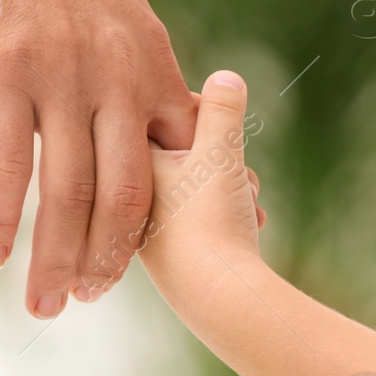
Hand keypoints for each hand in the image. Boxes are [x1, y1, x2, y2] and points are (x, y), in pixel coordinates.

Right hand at [0, 0, 196, 318]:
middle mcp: (114, 73)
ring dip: (54, 259)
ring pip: (65, 191)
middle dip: (109, 260)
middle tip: (88, 303)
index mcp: (147, 57)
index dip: (169, 221)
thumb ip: (128, 61)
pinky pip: (3, 162)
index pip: (174, 160)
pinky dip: (0, 218)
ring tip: (44, 305)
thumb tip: (137, 107)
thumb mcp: (114, 0)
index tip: (164, 267)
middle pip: (124, 194)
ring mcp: (58, 72)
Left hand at [139, 71, 265, 301]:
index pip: (154, 113)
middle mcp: (123, 193)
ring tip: (249, 197)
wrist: (217, 300)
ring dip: (229, 185)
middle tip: (242, 170)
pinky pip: (197, 216)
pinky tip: (252, 221)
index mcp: (124, 161)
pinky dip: (226, 212)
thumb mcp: (221, 153)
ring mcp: (145, 226)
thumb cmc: (212, 223)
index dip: (198, 112)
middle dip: (222, 155)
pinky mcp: (166, 253)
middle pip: (178, 151)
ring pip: (192, 185)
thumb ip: (222, 111)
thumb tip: (225, 75)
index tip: (221, 123)